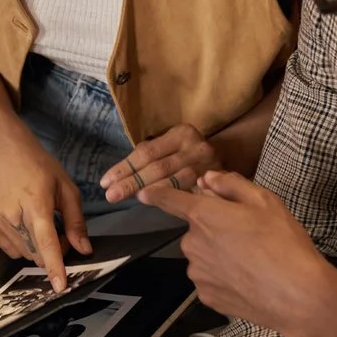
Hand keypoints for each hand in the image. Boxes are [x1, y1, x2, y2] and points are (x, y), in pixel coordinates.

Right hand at [0, 136, 92, 291]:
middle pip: (37, 254)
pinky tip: (26, 225)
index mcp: (36, 204)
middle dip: (53, 252)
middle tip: (59, 231)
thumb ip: (76, 222)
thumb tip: (84, 249)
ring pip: (26, 255)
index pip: (46, 242)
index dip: (55, 266)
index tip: (60, 287)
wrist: (6, 154)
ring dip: (38, 250)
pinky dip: (24, 245)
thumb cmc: (40, 168)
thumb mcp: (67, 189)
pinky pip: (12, 250)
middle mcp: (13, 216)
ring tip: (41, 225)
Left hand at [100, 123, 221, 202]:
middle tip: (111, 196)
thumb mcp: (172, 148)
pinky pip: (189, 193)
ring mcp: (208, 166)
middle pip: (158, 167)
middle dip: (132, 182)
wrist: (231, 161)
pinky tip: (155, 204)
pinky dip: (170, 200)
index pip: (146, 152)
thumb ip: (150, 158)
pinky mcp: (216, 184)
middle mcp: (196, 146)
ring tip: (131, 199)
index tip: (105, 182)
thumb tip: (118, 178)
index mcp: (181, 133)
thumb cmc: (190, 156)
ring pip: (174, 181)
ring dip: (150, 192)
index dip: (124, 168)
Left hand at [140, 172, 336, 336]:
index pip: (170, 200)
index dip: (157, 194)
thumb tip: (208, 179)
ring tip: (252, 260)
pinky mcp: (206, 296)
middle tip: (247, 234)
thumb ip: (231, 185)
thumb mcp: (265, 201)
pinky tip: (247, 279)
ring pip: (202, 256)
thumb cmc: (283, 243)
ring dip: (218, 254)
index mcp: (204, 215)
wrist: (296, 295)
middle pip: (196, 230)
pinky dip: (223, 277)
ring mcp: (197, 273)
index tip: (144, 193)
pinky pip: (210, 279)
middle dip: (214, 228)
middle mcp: (192, 244)